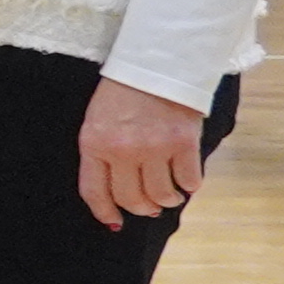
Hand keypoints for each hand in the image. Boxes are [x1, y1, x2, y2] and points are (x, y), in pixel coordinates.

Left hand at [76, 75, 209, 228]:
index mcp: (94, 143)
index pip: (94, 191)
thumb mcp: (99, 119)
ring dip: (167, 200)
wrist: (157, 61)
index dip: (105, 212)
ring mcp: (154, 148)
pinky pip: (189, 180)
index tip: (114, 222)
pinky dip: (190, 185)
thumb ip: (103, 152)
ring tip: (169, 194)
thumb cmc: (124, 90)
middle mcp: (122, 150)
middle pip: (131, 198)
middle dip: (141, 208)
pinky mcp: (183, 143)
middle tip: (150, 206)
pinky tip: (187, 179)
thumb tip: (117, 192)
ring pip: (161, 195)